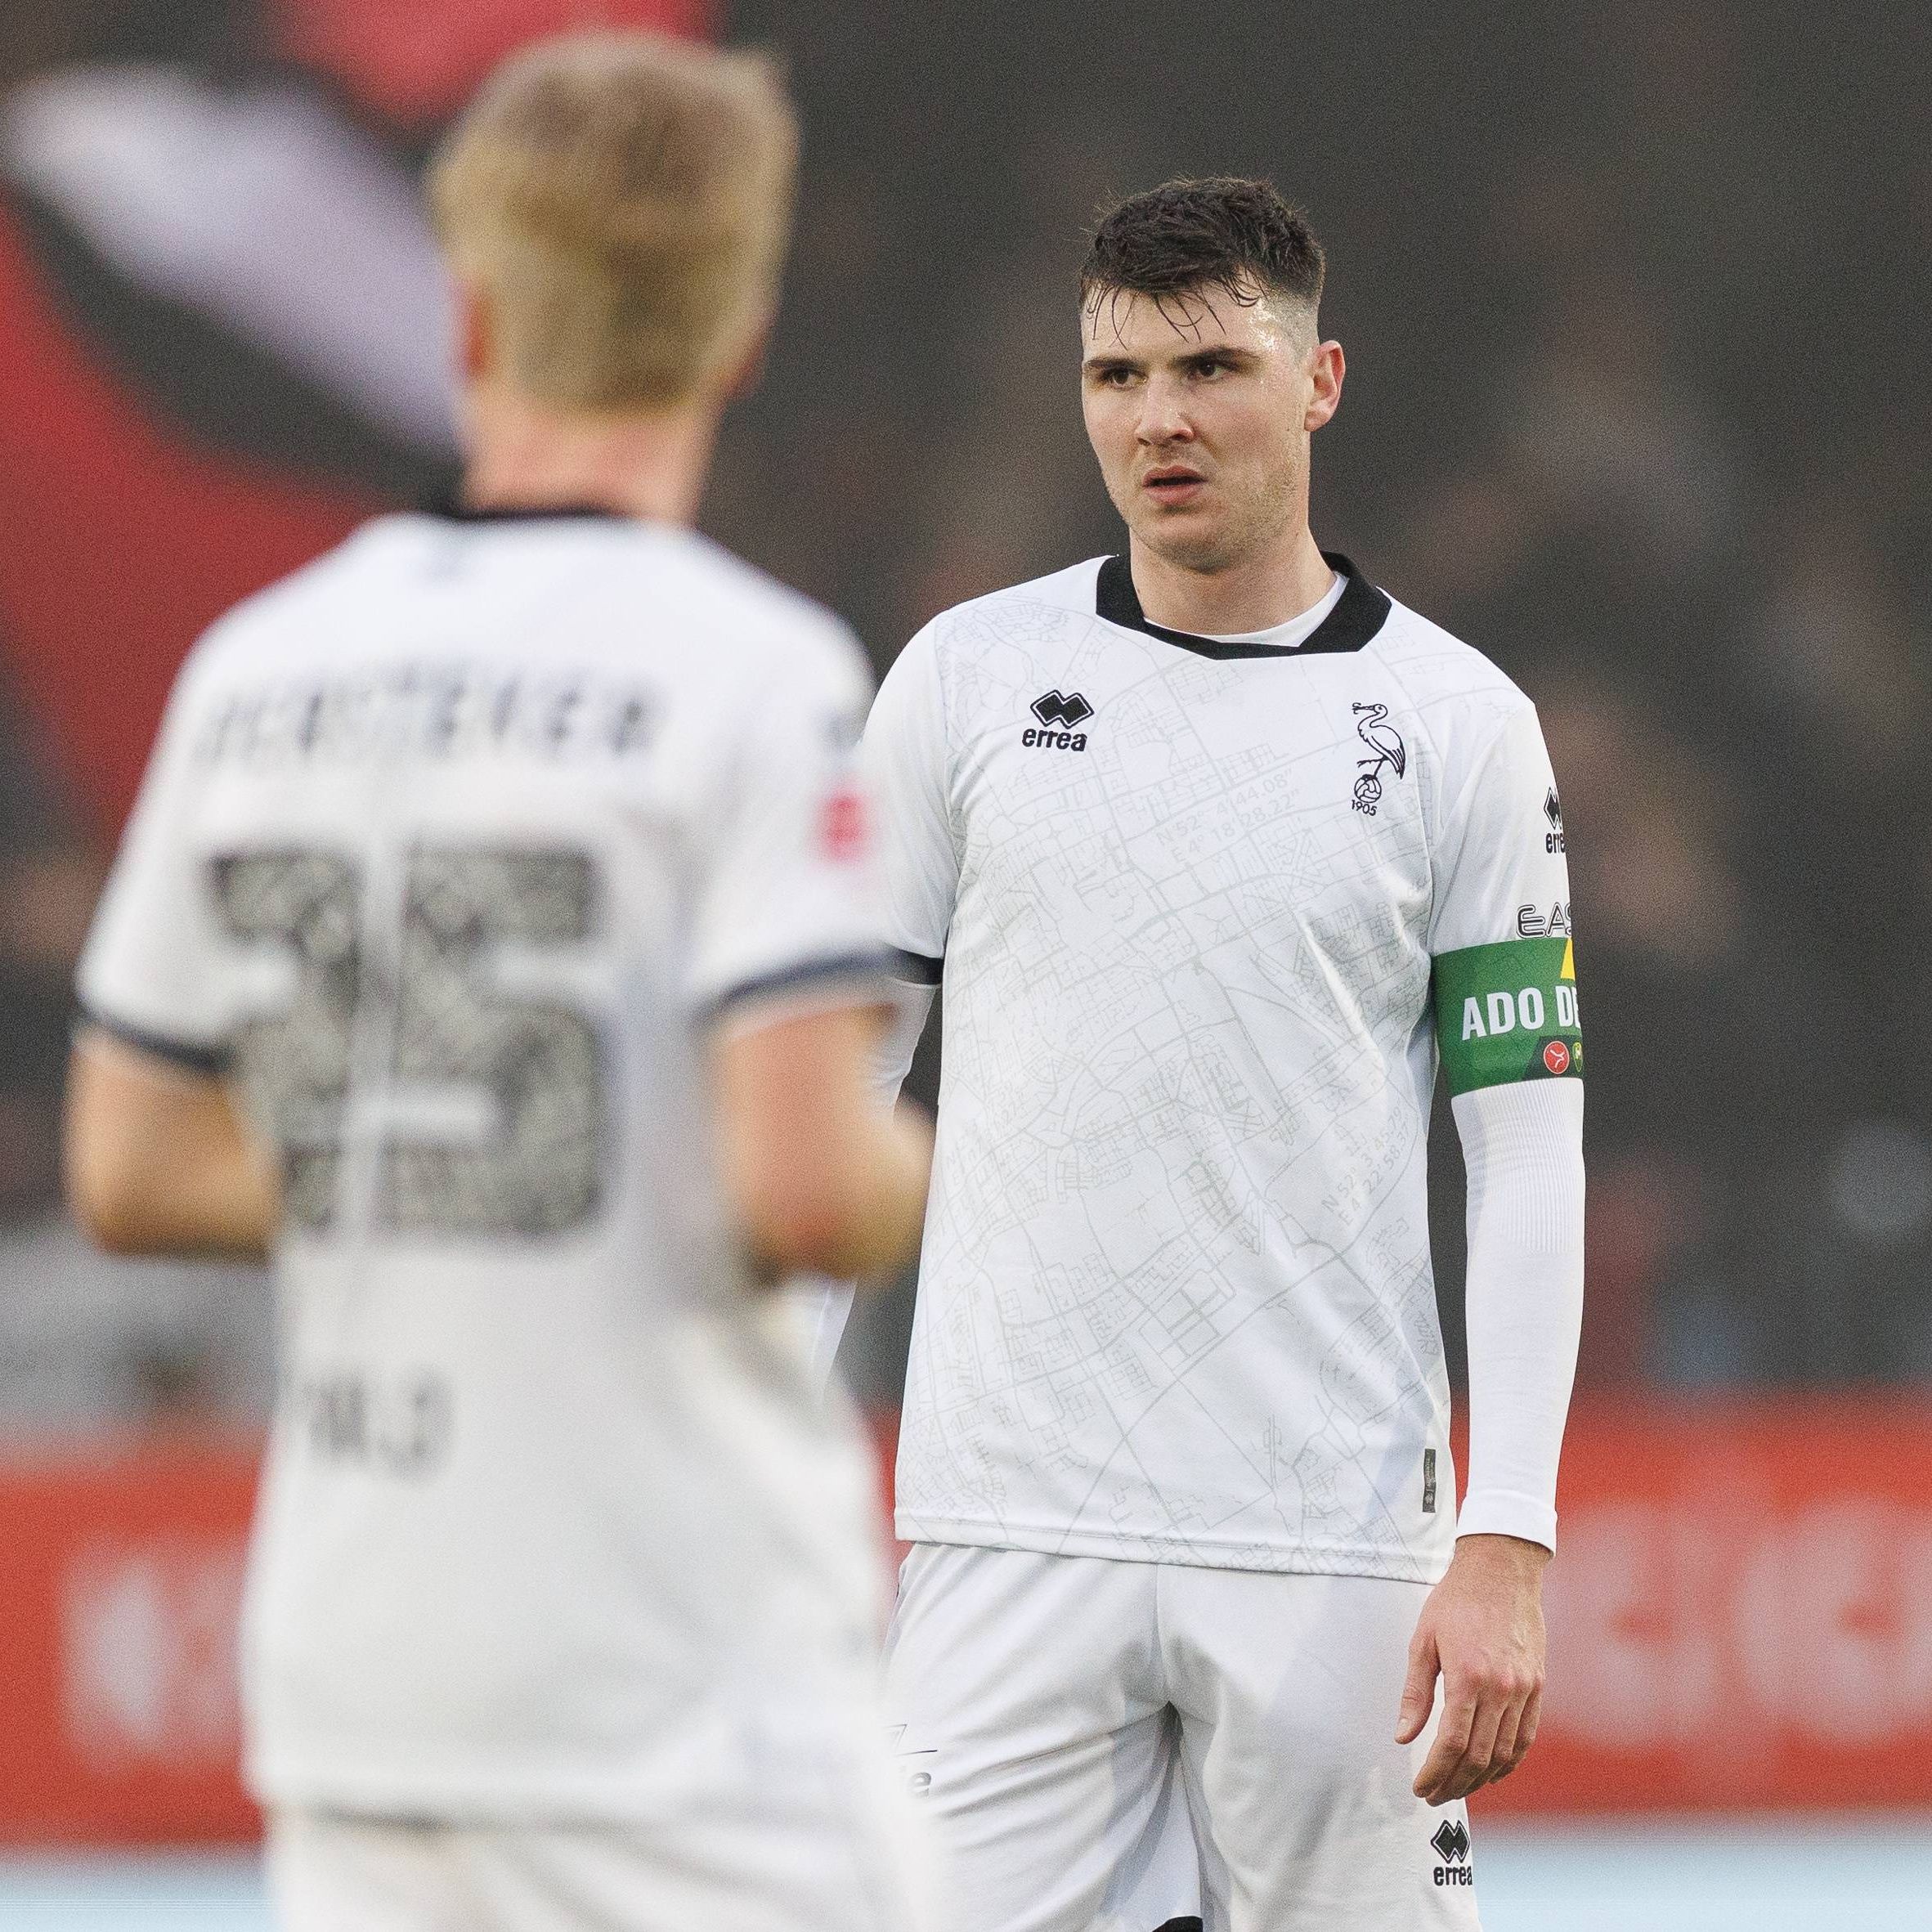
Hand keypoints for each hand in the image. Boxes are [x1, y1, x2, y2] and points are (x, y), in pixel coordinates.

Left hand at [1395, 1533, 1547, 1804]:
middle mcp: (1501, 1689)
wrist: (1501, 1571)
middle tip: (1433, 1795)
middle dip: (1454, 1783)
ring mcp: (1524, 1689)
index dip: (1435, 1772)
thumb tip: (1403, 1736)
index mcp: (1469, 1677)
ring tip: (1457, 1788)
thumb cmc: (1455, 1601)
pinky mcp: (1538, 1686)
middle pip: (1479, 1756)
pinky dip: (1509, 1761)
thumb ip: (1415, 1692)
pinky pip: (1526, 1736)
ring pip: (1505, 1753)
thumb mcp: (1423, 1641)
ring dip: (1480, 1779)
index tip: (1420, 1787)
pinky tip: (1491, 1771)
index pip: (1453, 1743)